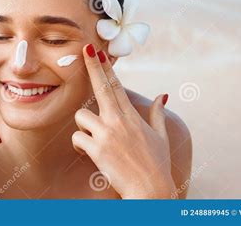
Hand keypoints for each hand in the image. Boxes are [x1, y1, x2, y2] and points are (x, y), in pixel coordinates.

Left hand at [72, 44, 175, 198]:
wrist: (150, 190)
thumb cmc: (156, 164)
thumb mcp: (160, 136)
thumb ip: (157, 114)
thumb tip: (163, 95)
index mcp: (131, 116)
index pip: (116, 86)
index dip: (106, 68)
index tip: (99, 52)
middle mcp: (118, 120)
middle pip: (101, 87)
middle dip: (92, 66)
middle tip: (85, 49)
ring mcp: (107, 134)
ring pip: (81, 116)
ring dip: (82, 126)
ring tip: (92, 139)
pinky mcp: (97, 149)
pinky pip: (77, 138)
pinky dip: (79, 145)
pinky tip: (88, 154)